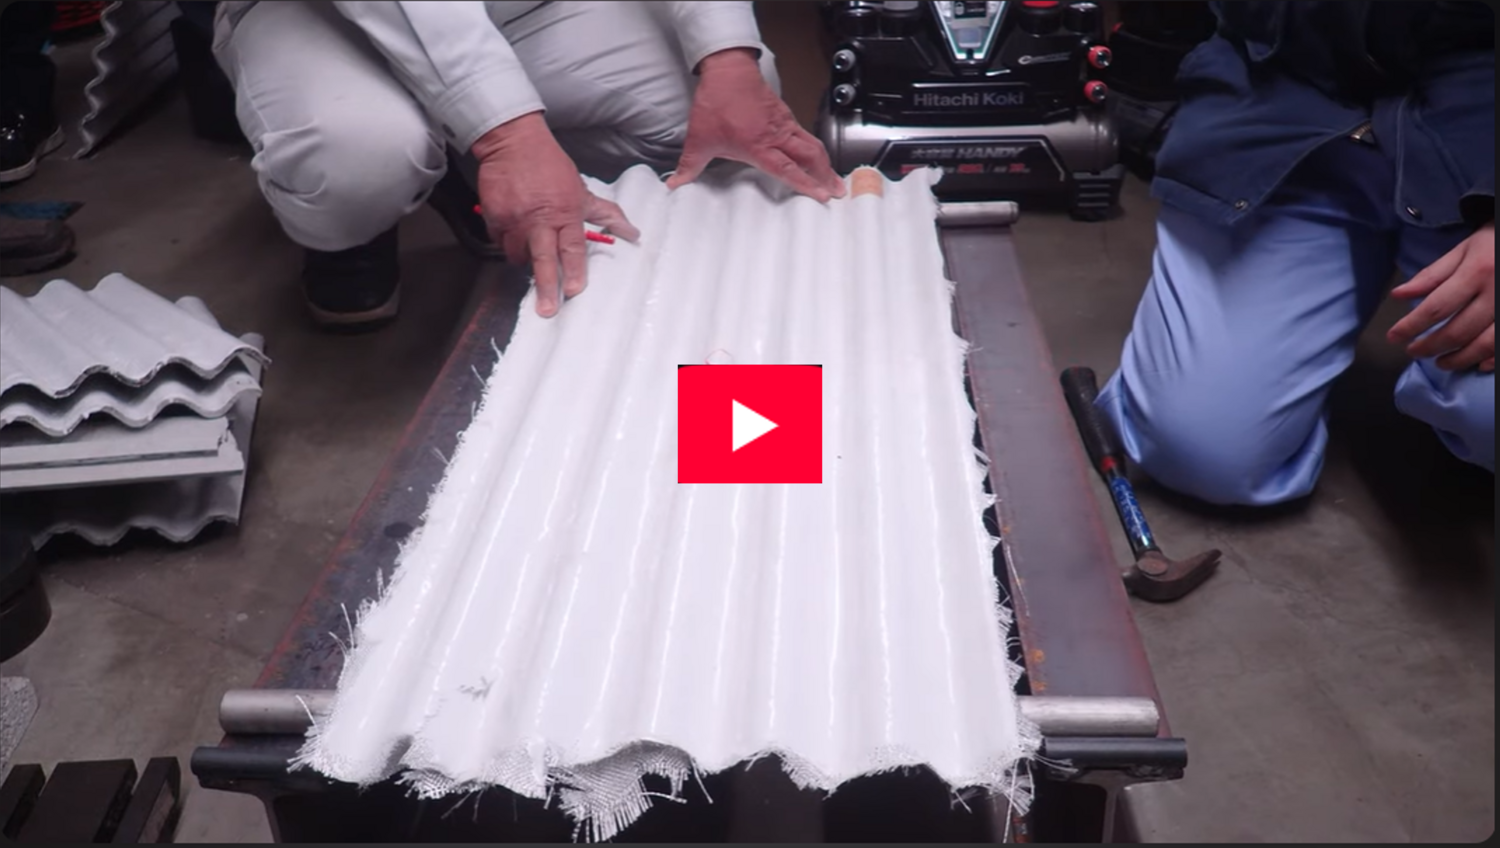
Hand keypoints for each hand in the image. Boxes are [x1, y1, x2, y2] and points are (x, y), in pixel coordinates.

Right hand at [472, 113, 638, 316]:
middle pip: (543, 259)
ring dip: (525, 260)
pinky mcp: (494, 217)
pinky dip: (508, 243)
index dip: (573, 271)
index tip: (574, 290)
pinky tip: (514, 234)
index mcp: (565, 213)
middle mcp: (539, 219)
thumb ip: (606, 215)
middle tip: (547, 309)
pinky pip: (500, 241)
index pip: (572, 248)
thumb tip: (632, 232)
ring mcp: (513, 219)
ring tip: (531, 251)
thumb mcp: (581, 190)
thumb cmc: (550, 166)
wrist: (513, 142)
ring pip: (518, 254)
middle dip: (546, 286)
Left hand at [666, 48, 845, 201]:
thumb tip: (675, 183)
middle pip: (811, 157)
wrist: (727, 70)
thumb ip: (689, 165)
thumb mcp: (699, 139)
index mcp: (759, 146)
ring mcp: (783, 124)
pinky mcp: (784, 115)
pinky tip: (815, 155)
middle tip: (836, 191)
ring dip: (824, 162)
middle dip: (826, 175)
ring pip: (812, 144)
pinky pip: (804, 133)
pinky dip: (814, 147)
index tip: (821, 196)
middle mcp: (776, 135)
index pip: (788, 170)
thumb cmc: (716, 102)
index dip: (807, 184)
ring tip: (833, 177)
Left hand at [1388, 222, 1494, 372]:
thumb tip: (1397, 295)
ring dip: (1459, 359)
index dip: (1412, 326)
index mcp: (1476, 272)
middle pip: (1458, 331)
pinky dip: (1491, 359)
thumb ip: (1431, 275)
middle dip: (1431, 346)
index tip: (1394, 337)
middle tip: (1413, 351)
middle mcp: (1496, 293)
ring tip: (1440, 362)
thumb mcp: (1462, 250)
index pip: (1436, 307)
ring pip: (1484, 344)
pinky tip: (1477, 364)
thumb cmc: (1494, 242)